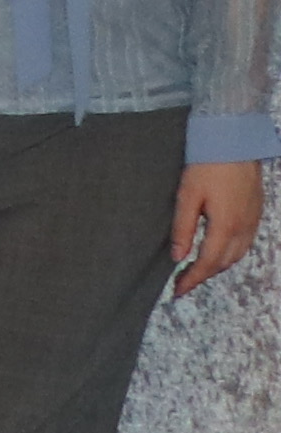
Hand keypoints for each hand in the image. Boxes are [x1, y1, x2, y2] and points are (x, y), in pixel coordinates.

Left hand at [177, 161, 261, 291]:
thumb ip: (182, 228)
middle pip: (224, 263)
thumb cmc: (207, 165)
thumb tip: (177, 257)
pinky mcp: (256, 212)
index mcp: (225, 226)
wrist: (234, 141)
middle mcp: (244, 228)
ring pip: (237, 255)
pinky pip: (245, 243)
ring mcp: (253, 220)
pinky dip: (230, 253)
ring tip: (195, 270)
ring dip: (217, 266)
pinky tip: (217, 251)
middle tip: (182, 282)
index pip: (207, 263)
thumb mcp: (187, 196)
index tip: (176, 291)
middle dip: (203, 276)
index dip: (191, 279)